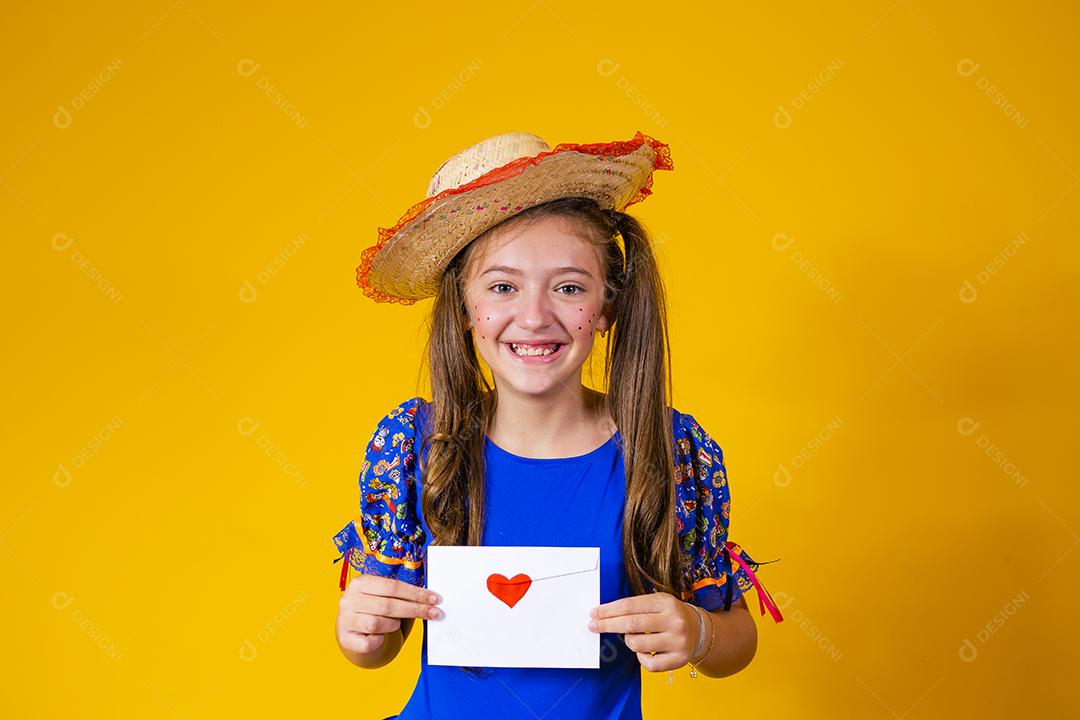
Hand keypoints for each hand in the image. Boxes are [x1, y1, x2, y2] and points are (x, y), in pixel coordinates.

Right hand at [337, 573, 442, 655]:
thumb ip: (400, 594)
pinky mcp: (345, 638)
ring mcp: (345, 619)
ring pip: (377, 624)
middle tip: (434, 613)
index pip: (392, 586)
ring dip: (392, 625)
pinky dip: (379, 641)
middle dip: (415, 609)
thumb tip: (430, 599)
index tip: (435, 599)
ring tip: (394, 624)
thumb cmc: (372, 607)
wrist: (350, 626)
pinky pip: (369, 643)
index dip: (416, 593)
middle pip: (388, 605)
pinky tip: (380, 637)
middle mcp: (349, 599)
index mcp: (360, 582)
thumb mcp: (381, 594)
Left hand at [586, 592, 700, 671]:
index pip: (630, 605)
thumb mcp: (658, 602)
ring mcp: (678, 641)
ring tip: (633, 637)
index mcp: (666, 602)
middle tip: (592, 626)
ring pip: (637, 644)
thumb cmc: (670, 615)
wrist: (699, 630)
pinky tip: (644, 651)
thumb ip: (635, 606)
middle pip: (631, 623)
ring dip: (628, 641)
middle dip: (608, 625)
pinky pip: (649, 663)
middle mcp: (674, 621)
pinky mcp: (679, 659)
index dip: (609, 610)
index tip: (594, 613)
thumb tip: (604, 614)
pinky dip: (641, 658)